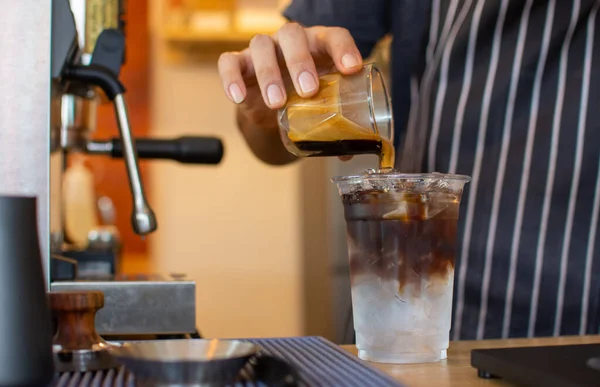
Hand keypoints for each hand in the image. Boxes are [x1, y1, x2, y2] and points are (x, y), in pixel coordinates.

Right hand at [218, 23, 363, 127]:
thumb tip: (346, 155)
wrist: (273, 103)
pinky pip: (229, 62)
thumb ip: (333, 125)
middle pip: (292, 35)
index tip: (351, 69)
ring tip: (276, 103)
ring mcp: (263, 49)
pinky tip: (238, 97)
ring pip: (261, 45)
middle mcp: (290, 40)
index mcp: (318, 45)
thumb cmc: (303, 98)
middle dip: (300, 62)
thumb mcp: (320, 107)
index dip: (343, 49)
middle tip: (308, 91)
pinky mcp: (239, 62)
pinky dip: (231, 78)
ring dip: (269, 73)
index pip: (333, 36)